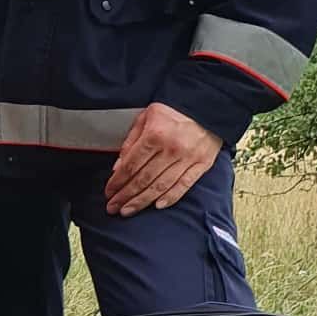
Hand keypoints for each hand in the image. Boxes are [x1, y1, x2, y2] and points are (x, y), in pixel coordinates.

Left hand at [105, 103, 221, 216]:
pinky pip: (184, 185)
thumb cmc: (174, 110)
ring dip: (142, 201)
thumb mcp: (146, 117)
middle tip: (113, 207)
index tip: (109, 192)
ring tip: (128, 210)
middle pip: (143, 179)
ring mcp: (187, 158)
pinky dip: (170, 198)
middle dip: (125, 196)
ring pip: (161, 186)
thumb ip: (131, 141)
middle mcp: (171, 149)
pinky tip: (157, 206)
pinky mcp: (202, 164)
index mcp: (155, 135)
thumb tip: (118, 167)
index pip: (131, 165)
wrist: (207, 105)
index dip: (117, 182)